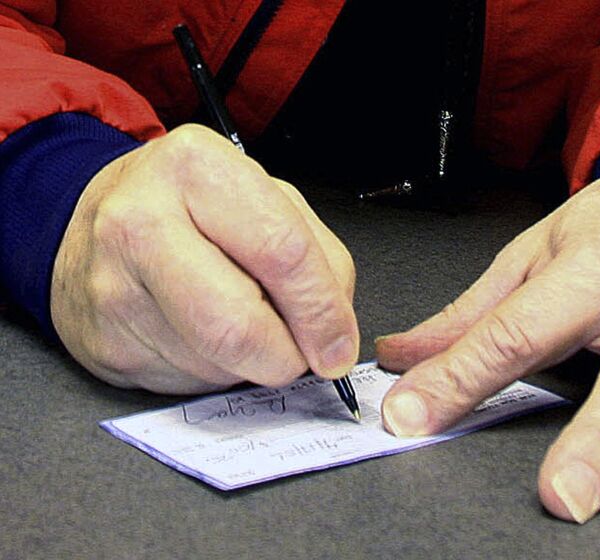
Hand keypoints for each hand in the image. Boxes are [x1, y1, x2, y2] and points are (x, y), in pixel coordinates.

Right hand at [52, 124, 357, 393]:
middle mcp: (142, 221)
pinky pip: (187, 382)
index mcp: (197, 168)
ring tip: (240, 321)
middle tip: (304, 354)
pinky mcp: (103, 342)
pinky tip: (203, 336)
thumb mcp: (265, 200)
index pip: (282, 253)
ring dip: (252, 363)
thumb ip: (316, 257)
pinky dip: (216, 371)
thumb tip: (333, 333)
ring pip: (216, 364)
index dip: (322, 311)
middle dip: (287, 356)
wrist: (91, 223)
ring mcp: (112, 286)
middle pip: (237, 325)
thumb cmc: (191, 209)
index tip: (338, 343)